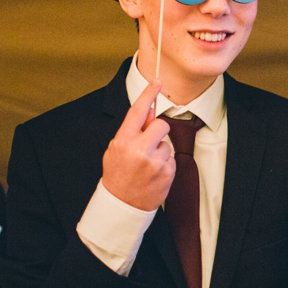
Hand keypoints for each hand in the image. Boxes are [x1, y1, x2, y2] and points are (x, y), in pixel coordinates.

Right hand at [101, 80, 174, 210]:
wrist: (122, 205)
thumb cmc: (117, 175)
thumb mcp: (116, 149)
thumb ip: (132, 130)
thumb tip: (149, 111)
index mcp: (123, 141)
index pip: (138, 111)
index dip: (148, 94)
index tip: (157, 81)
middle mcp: (139, 150)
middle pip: (161, 125)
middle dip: (157, 131)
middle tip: (148, 144)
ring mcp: (154, 162)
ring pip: (167, 143)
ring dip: (160, 151)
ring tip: (147, 165)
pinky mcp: (166, 173)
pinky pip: (171, 158)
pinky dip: (164, 164)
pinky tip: (153, 174)